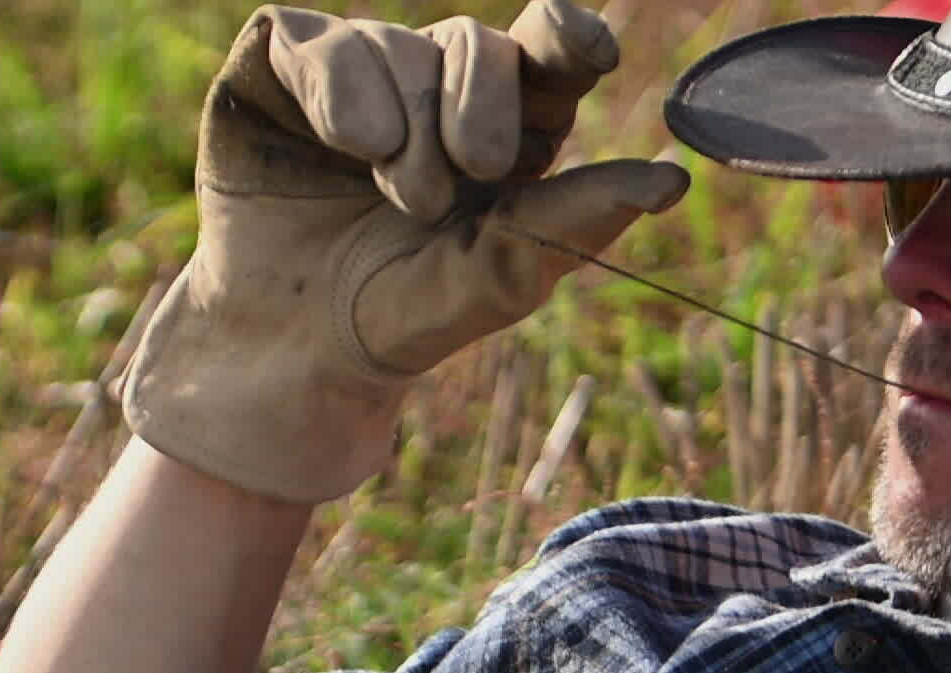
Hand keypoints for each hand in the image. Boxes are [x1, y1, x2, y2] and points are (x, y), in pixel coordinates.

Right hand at [124, 0, 689, 504]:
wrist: (285, 359)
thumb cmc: (396, 321)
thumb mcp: (491, 280)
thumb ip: (572, 224)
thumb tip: (672, 180)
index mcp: (502, 128)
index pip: (548, 51)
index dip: (569, 35)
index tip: (590, 50)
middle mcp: (431, 88)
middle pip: (478, 43)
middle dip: (475, 107)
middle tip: (455, 189)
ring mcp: (354, 73)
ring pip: (396, 45)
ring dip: (403, 125)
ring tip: (391, 192)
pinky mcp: (278, 71)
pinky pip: (317, 39)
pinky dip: (340, 87)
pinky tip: (349, 144)